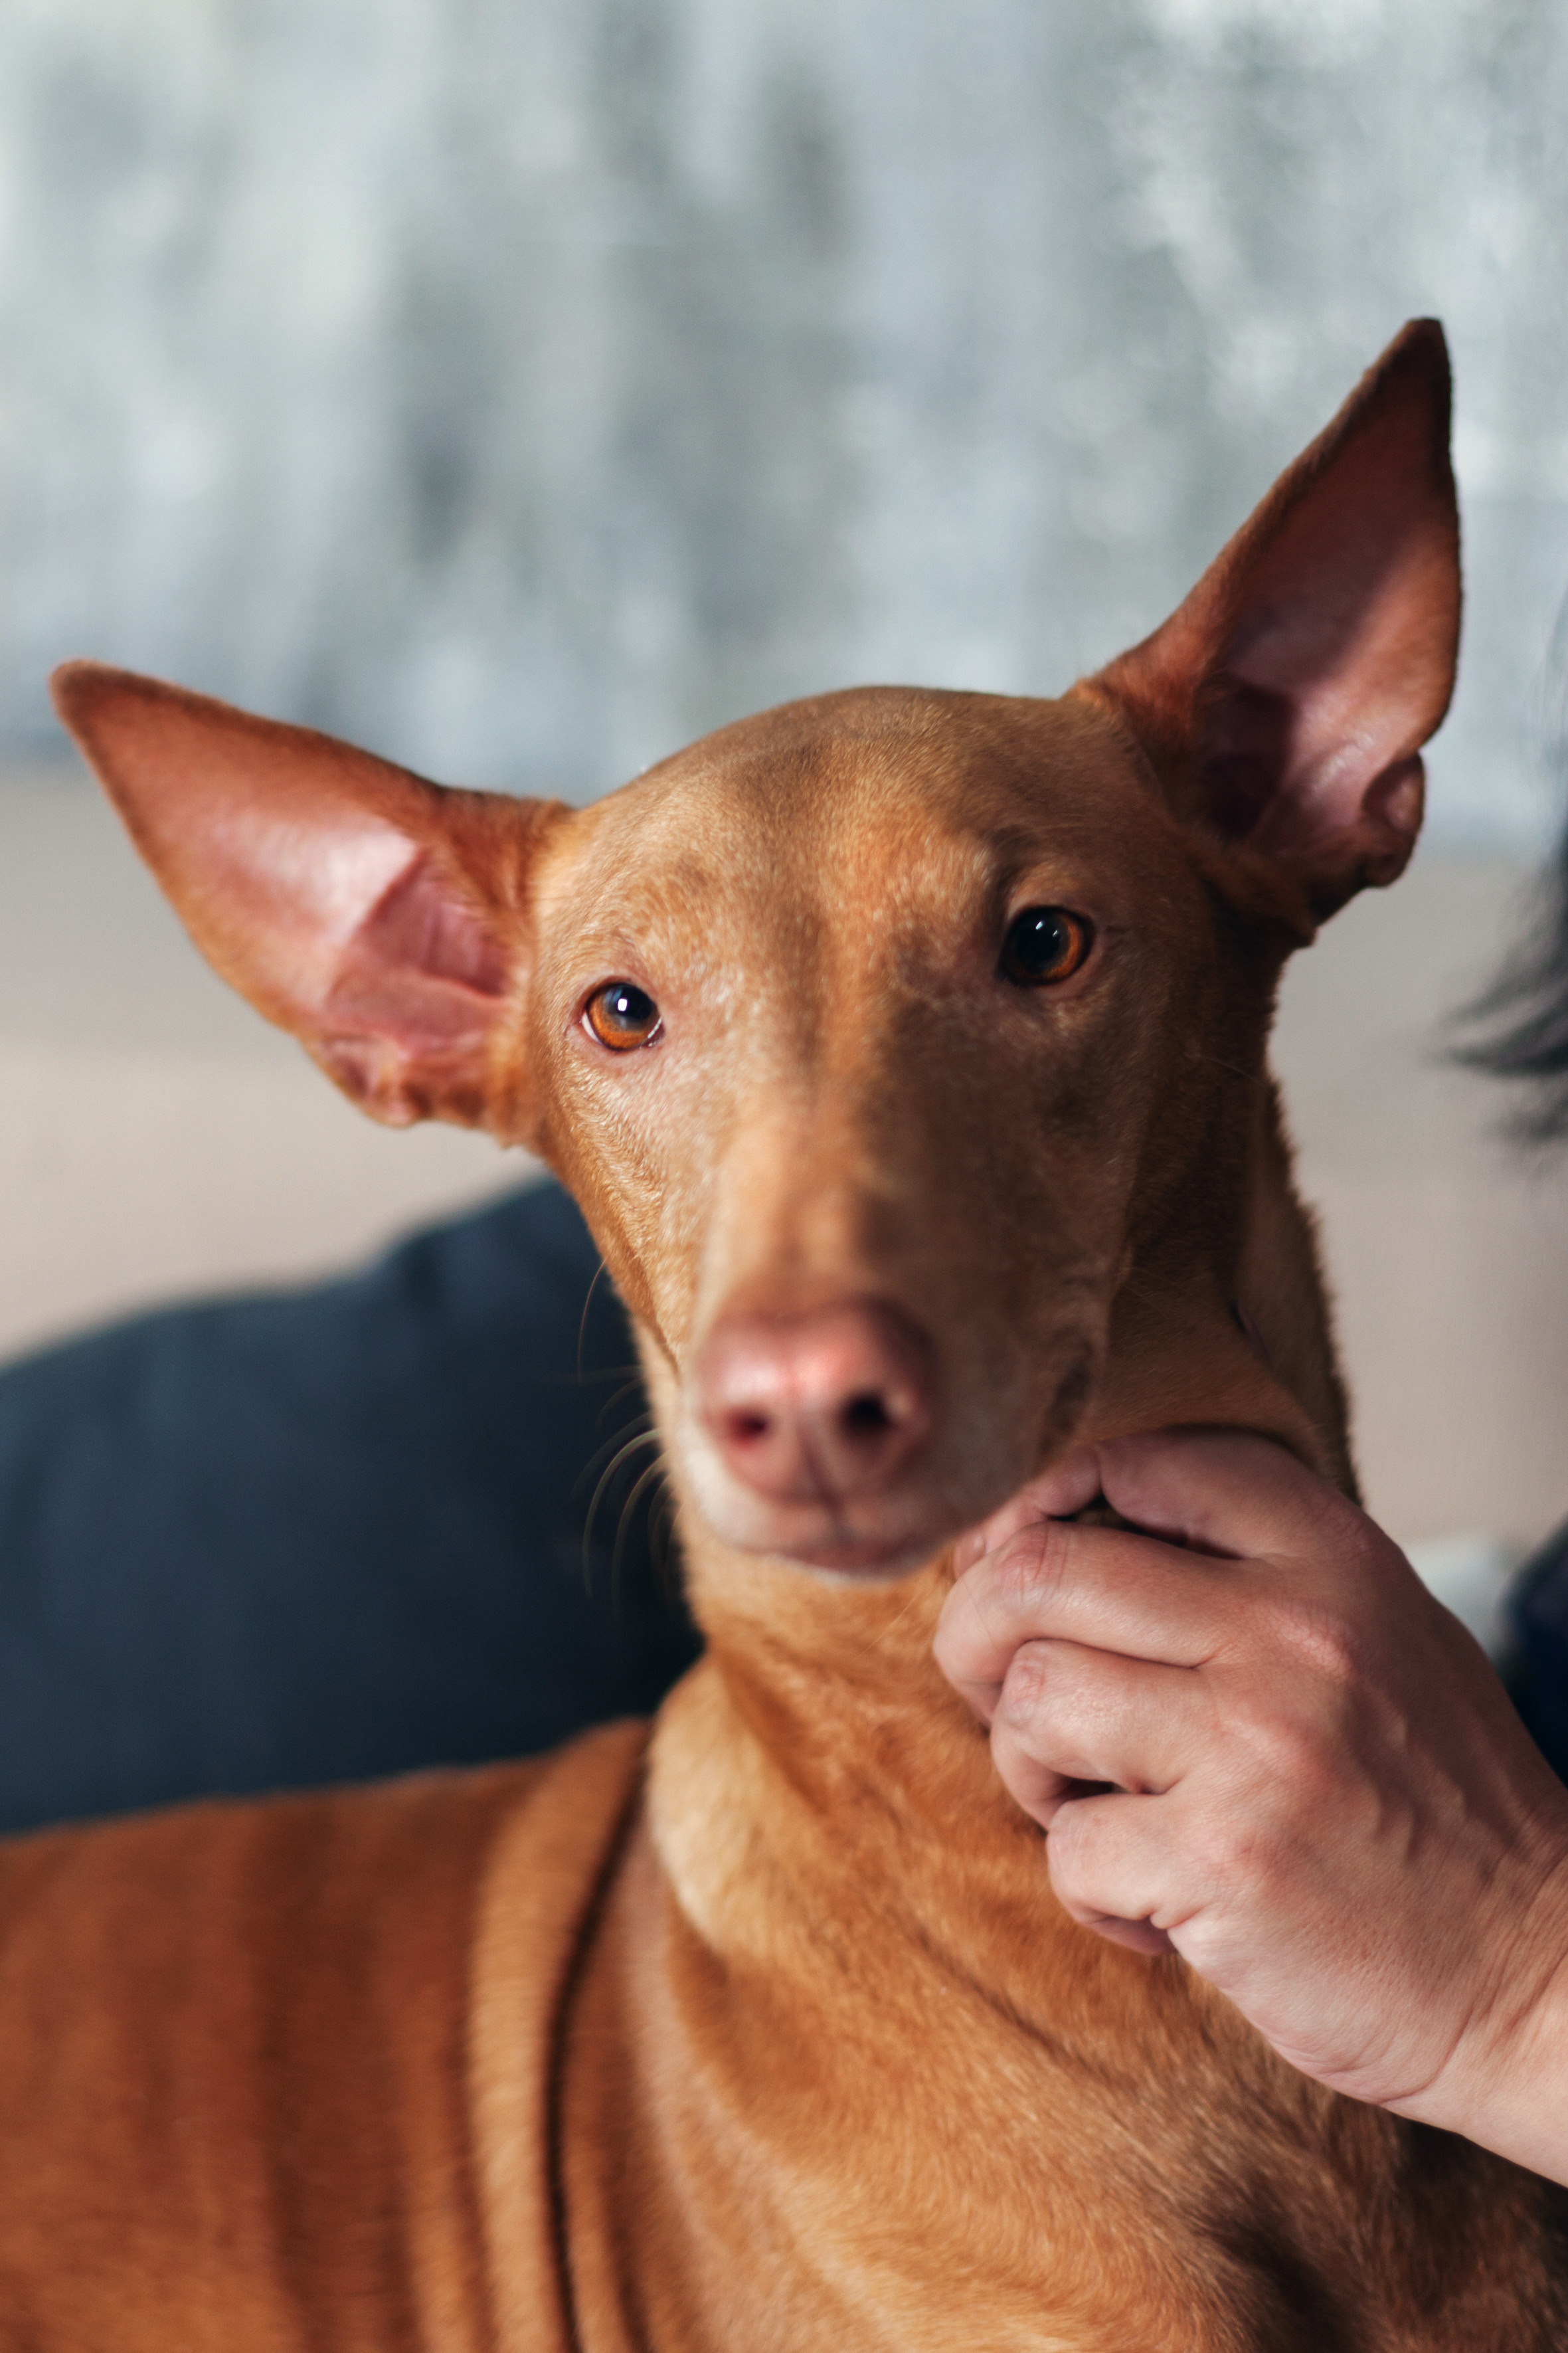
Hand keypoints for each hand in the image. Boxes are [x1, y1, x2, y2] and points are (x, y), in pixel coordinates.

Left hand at [935, 1430, 1567, 2177]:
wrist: (1539, 1972)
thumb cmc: (1432, 1805)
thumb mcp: (1376, 1635)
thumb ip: (1246, 1570)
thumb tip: (1051, 1525)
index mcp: (1331, 1559)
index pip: (1136, 1463)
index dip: (1042, 1507)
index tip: (1021, 1566)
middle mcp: (1293, 1631)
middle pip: (1038, 1570)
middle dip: (977, 1629)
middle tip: (999, 1688)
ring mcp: (1256, 1745)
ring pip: (1030, 1699)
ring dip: (1030, 1765)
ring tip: (1101, 1808)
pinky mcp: (1222, 1865)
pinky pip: (1066, 1846)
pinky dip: (1092, 1890)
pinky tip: (1162, 1908)